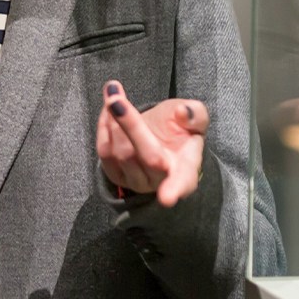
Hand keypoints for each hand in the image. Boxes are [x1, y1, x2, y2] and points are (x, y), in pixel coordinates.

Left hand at [96, 81, 208, 206]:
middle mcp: (160, 179)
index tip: (167, 199)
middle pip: (145, 156)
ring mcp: (136, 181)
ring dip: (114, 121)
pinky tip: (108, 111)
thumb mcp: (195, 115)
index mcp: (186, 168)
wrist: (159, 135)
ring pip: (120, 152)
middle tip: (115, 99)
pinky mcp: (115, 176)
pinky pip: (104, 151)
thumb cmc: (180, 127)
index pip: (183, 181)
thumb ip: (195, 113)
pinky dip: (103, 126)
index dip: (175, 189)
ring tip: (116, 99)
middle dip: (130, 125)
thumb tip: (184, 113)